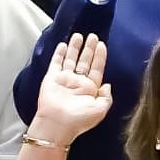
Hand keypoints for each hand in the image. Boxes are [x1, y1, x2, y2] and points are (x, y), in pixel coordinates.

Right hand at [25, 30, 115, 147]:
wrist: (57, 124)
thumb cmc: (79, 120)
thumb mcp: (100, 110)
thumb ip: (107, 97)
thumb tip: (108, 85)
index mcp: (90, 89)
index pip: (96, 68)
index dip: (99, 56)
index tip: (102, 44)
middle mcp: (78, 83)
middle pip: (85, 61)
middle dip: (88, 48)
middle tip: (92, 35)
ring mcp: (64, 79)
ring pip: (71, 59)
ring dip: (75, 47)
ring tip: (78, 35)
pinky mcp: (51, 78)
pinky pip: (56, 63)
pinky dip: (59, 53)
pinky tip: (63, 44)